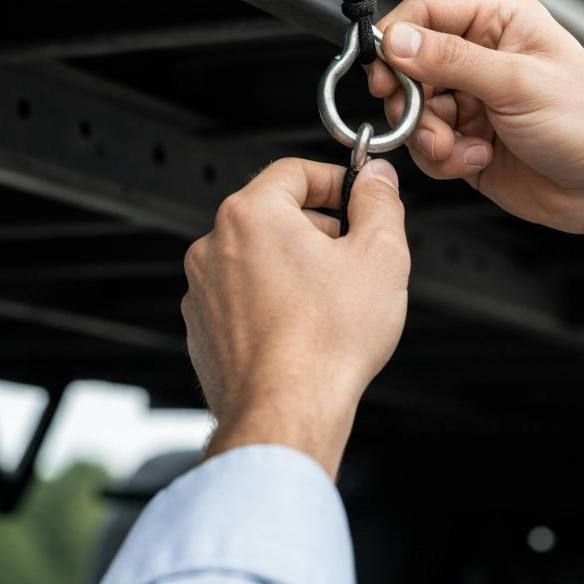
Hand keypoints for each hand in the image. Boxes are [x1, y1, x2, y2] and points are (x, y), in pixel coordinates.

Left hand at [182, 157, 408, 477]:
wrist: (287, 412)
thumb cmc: (326, 343)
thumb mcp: (380, 255)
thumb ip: (380, 202)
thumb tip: (376, 180)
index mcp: (252, 215)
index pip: (294, 171)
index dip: (335, 180)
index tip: (358, 198)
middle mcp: (215, 245)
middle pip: (274, 212)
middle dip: (318, 226)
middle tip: (353, 252)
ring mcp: (204, 289)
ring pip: (257, 256)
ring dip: (294, 264)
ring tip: (331, 297)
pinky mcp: (203, 327)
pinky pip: (242, 295)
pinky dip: (271, 299)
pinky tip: (303, 325)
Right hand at [367, 0, 583, 234]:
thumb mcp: (516, 82)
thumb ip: (450, 60)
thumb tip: (399, 41)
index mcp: (499, 25)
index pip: (426, 14)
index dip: (396, 39)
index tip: (381, 68)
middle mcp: (482, 60)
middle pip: (410, 67)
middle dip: (410, 98)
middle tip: (419, 115)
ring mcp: (473, 103)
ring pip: (414, 111)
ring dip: (428, 134)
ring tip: (457, 145)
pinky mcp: (466, 142)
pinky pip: (427, 147)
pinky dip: (442, 159)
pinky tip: (475, 158)